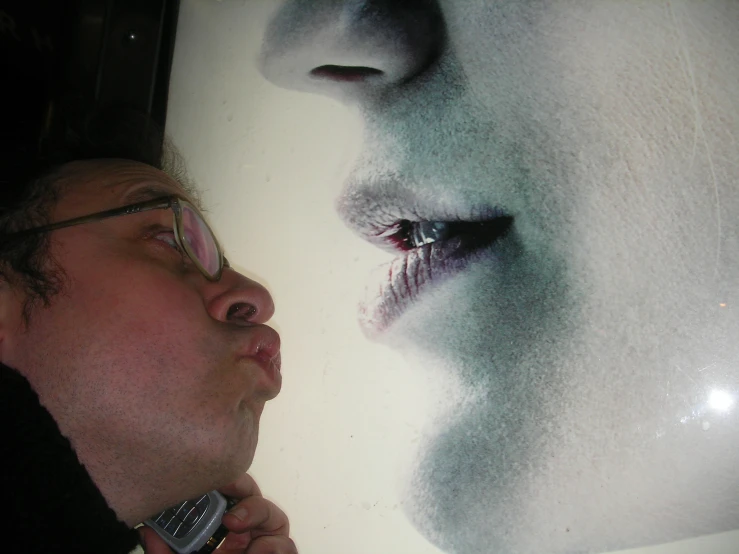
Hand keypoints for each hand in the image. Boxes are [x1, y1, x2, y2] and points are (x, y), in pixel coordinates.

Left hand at [139, 473, 296, 553]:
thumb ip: (163, 551)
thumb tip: (148, 531)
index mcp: (214, 525)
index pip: (225, 490)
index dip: (225, 480)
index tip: (217, 483)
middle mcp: (241, 531)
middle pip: (254, 497)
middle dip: (246, 500)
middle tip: (230, 519)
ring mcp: (260, 545)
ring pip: (274, 517)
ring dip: (260, 522)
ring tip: (239, 541)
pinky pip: (287, 546)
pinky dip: (274, 547)